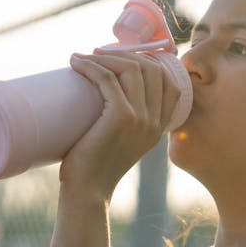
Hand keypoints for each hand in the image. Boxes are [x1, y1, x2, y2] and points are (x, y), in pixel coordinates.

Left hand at [60, 49, 182, 196]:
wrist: (87, 192)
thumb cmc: (94, 167)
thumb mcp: (120, 143)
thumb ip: (123, 123)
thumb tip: (101, 94)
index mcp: (159, 127)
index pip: (169, 81)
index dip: (148, 61)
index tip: (121, 58)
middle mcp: (155, 121)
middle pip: (151, 68)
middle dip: (124, 54)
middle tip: (97, 54)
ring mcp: (141, 118)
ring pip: (132, 69)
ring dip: (105, 56)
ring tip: (84, 57)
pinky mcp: (121, 117)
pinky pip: (108, 79)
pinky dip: (90, 66)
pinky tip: (76, 62)